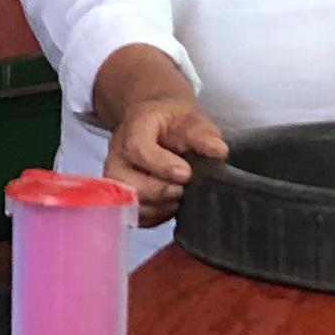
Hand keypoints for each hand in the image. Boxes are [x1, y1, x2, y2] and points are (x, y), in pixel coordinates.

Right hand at [107, 89, 230, 225]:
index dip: (161, 165)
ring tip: (179, 199)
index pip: (136, 148)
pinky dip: (155, 216)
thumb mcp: (192, 118)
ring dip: (157, 207)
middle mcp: (118, 154)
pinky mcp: (122, 197)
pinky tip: (171, 206)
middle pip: (126, 181)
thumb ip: (203, 134)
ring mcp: (116, 177)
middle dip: (158, 191)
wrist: (158, 127)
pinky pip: (134, 215)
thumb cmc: (175, 122)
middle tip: (182, 190)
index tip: (186, 173)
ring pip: (127, 203)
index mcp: (135, 127)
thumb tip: (218, 151)